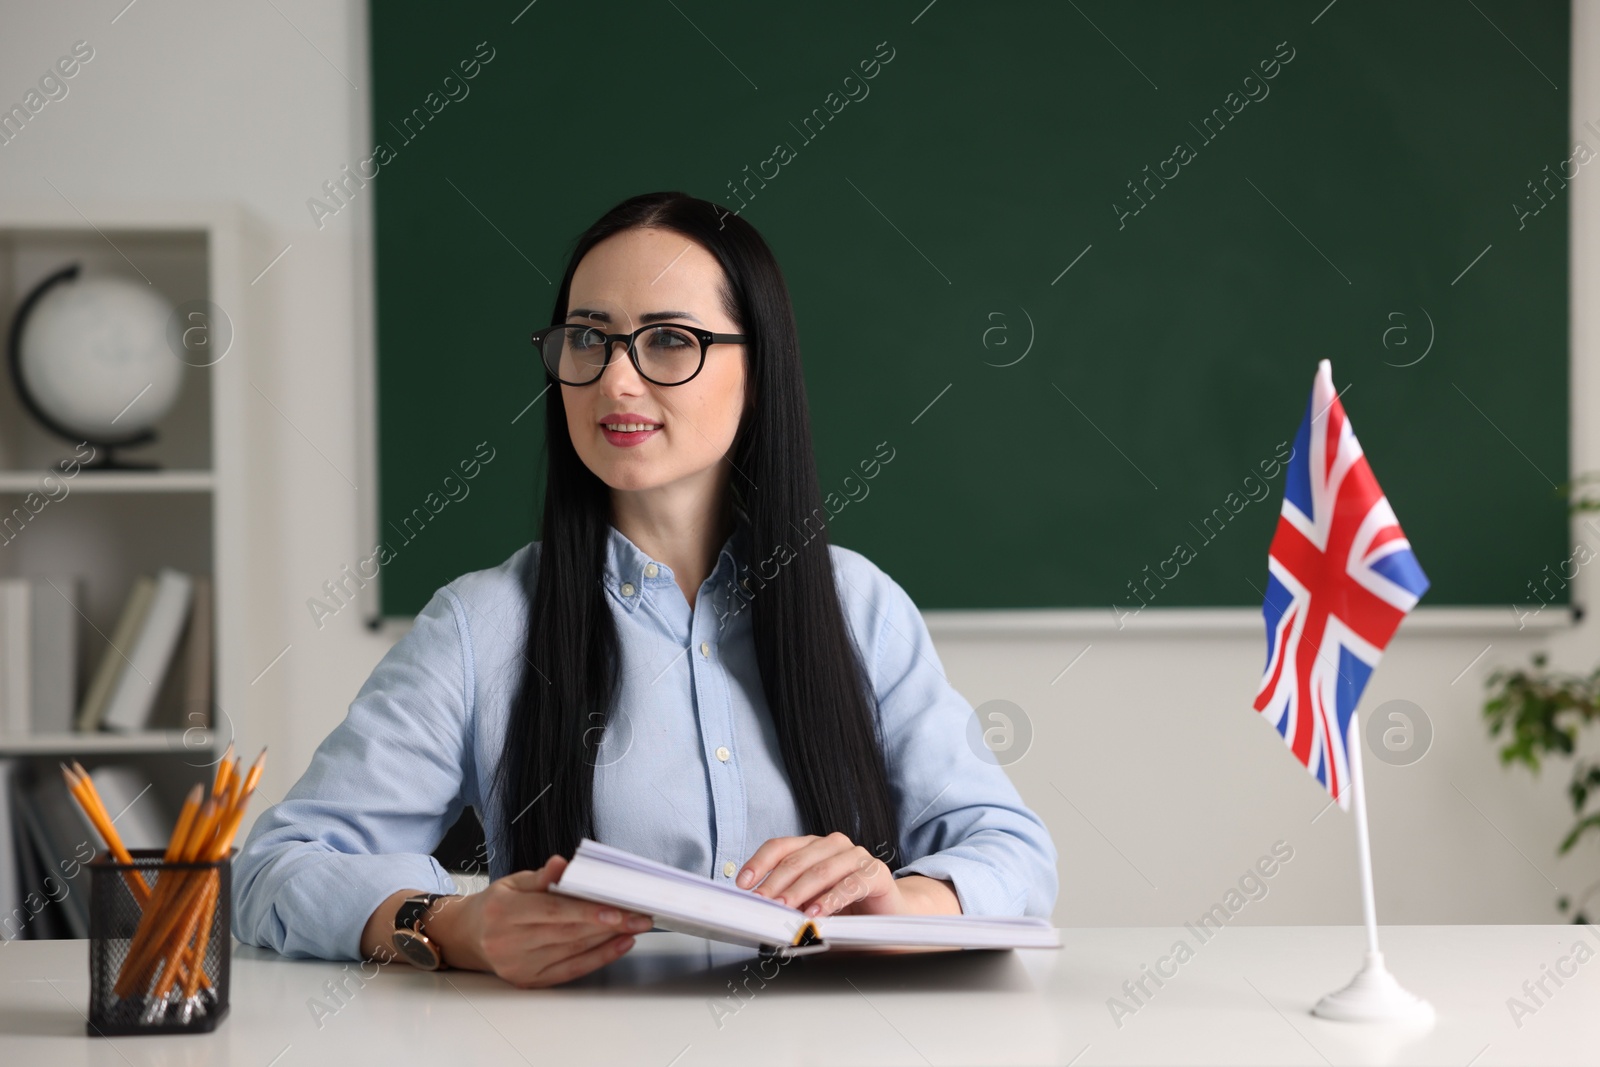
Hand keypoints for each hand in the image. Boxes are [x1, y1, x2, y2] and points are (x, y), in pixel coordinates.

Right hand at [426, 855, 653, 987]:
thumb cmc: (496, 905)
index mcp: (503, 912)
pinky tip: (620, 944)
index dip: (587, 911)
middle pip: (568, 933)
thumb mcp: (513, 882)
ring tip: (636, 926)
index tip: (618, 909)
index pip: (553, 911)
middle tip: (640, 915)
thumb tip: (562, 864)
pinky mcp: (529, 981)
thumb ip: (542, 876)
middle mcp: (508, 942)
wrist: (469, 936)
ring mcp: (518, 966)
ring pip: (573, 951)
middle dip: (609, 924)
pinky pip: (571, 971)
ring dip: (609, 939)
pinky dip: (599, 958)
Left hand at [735, 832, 907, 917]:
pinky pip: (850, 884)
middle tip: (762, 903)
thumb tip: (760, 911)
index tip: (742, 883)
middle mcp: (834, 846)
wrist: (890, 918)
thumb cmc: (847, 912)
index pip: (780, 847)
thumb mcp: (810, 905)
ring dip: (799, 891)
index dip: (759, 863)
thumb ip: (790, 904)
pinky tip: (817, 914)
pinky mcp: (877, 873)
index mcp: (814, 847)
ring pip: (821, 869)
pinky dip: (831, 900)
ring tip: (785, 910)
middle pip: (797, 859)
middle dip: (775, 883)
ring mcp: (857, 857)